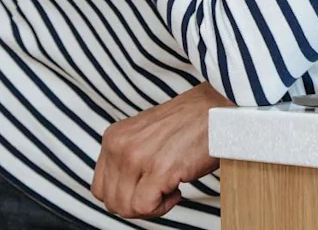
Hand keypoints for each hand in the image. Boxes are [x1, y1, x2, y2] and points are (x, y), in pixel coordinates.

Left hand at [91, 82, 233, 219]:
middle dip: (137, 204)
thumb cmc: (189, 122)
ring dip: (150, 206)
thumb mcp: (144, 136)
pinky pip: (145, 207)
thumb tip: (123, 190)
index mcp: (114, 137)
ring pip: (125, 207)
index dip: (124, 195)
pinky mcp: (158, 169)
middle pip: (111, 200)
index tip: (145, 188)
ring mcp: (136, 157)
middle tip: (159, 192)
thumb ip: (128, 156)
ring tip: (169, 188)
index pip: (100, 187)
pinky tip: (177, 190)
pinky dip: (162, 207)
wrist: (217, 109)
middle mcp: (119, 146)